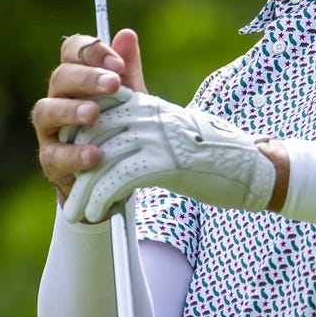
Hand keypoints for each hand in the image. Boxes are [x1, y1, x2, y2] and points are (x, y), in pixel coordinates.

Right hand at [30, 30, 146, 201]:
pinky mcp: (50, 160)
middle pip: (60, 76)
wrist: (116, 174)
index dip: (92, 51)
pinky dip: (74, 153)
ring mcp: (49, 130)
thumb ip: (128, 70)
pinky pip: (54, 155)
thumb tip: (127, 34)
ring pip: (45, 110)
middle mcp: (57, 98)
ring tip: (94, 114)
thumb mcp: (131, 98)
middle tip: (112, 84)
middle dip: (86, 77)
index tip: (118, 64)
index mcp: (76, 77)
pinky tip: (95, 154)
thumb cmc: (119, 127)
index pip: (73, 51)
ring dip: (70, 110)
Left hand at [62, 91, 276, 223]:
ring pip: (103, 159)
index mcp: (148, 104)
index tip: (67, 157)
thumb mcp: (173, 130)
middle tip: (65, 191)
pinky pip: (120, 178)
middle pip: (94, 135)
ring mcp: (157, 137)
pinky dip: (103, 197)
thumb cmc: (212, 153)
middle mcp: (149, 115)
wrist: (250, 166)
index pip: (99, 110)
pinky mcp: (165, 161)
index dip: (78, 135)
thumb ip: (142, 126)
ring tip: (76, 212)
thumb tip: (112, 141)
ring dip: (85, 190)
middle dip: (75, 165)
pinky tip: (96, 212)